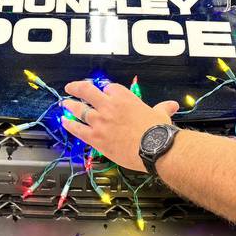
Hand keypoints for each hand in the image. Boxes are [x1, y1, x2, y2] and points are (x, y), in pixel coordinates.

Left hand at [60, 81, 178, 170]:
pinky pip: (78, 129)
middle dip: (77, 88)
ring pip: (79, 109)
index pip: (109, 88)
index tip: (102, 91)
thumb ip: (163, 108)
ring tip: (64, 103)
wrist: (156, 148)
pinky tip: (64, 122)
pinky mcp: (96, 137)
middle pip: (87, 91)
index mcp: (124, 98)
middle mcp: (109, 107)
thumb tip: (171, 105)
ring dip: (70, 105)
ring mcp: (100, 121)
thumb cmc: (158, 132)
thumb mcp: (161, 114)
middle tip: (71, 87)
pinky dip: (69, 125)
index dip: (104, 89)